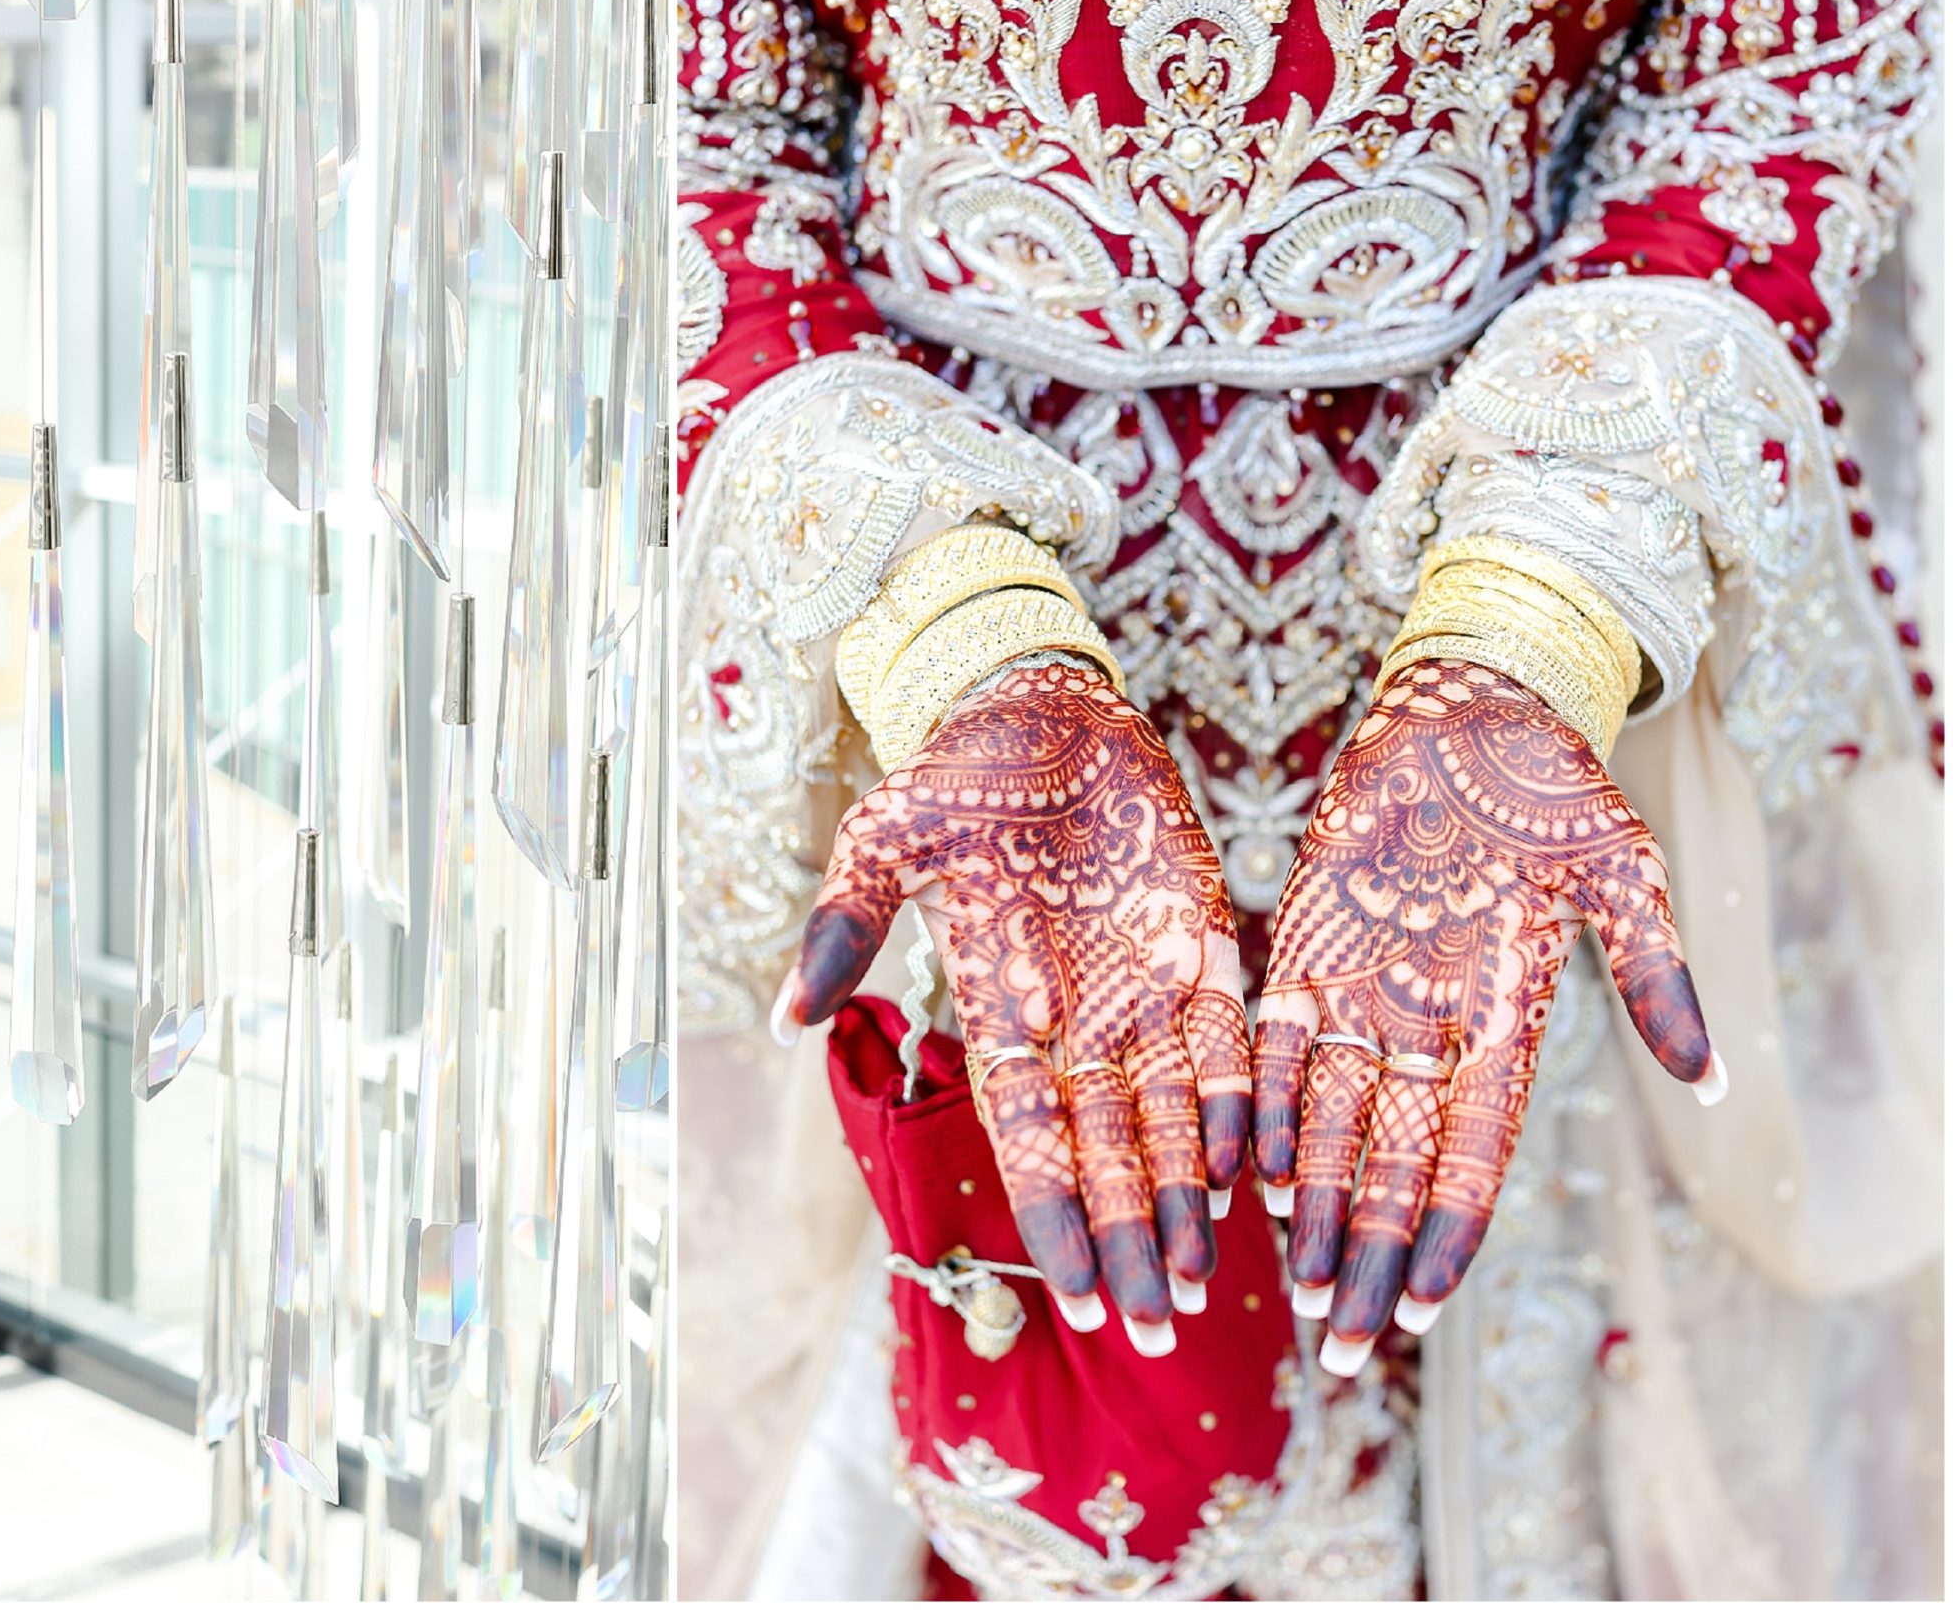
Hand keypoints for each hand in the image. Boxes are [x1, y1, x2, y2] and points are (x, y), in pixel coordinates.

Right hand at [782, 658, 1249, 1350]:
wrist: (1042, 704)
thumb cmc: (958, 770)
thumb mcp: (886, 837)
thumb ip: (844, 925)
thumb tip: (782, 1019)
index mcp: (1000, 1000)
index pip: (1030, 1133)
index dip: (1056, 1214)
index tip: (1074, 1295)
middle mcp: (1075, 1012)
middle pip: (1109, 1150)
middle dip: (1128, 1242)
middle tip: (1153, 1333)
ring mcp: (1143, 981)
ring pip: (1171, 1117)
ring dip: (1185, 1202)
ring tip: (1200, 1286)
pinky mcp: (1203, 941)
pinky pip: (1231, 1041)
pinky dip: (1239, 1107)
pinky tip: (1253, 1177)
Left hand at [1252, 659, 1722, 1372]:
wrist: (1470, 708)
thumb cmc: (1556, 784)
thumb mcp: (1621, 875)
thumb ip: (1652, 976)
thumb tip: (1712, 1079)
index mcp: (1506, 1022)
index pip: (1472, 1157)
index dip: (1443, 1235)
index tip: (1420, 1311)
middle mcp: (1428, 1025)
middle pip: (1392, 1168)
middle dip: (1366, 1259)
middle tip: (1341, 1348)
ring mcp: (1362, 991)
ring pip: (1327, 1126)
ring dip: (1310, 1211)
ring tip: (1291, 1294)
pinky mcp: (1305, 947)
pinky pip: (1275, 1046)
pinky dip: (1260, 1110)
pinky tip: (1244, 1178)